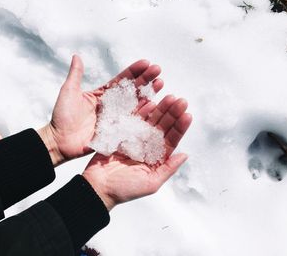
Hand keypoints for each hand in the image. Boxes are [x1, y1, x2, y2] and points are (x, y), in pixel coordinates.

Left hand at [38, 55, 163, 165]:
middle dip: (145, 80)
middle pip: (132, 91)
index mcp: (102, 95)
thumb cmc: (61, 117)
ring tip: (160, 84)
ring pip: (135, 105)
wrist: (59, 142)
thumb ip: (76, 75)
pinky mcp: (117, 132)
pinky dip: (143, 114)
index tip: (146, 63)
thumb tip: (77, 55)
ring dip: (148, 94)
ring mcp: (115, 119)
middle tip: (158, 71)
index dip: (134, 71)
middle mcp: (111, 106)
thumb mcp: (69, 92)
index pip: (121, 80)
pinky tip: (154, 105)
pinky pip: (132, 122)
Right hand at [83, 96, 191, 210]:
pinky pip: (132, 119)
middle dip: (172, 113)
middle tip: (181, 101)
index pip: (171, 140)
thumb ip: (168, 168)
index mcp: (156, 157)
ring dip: (160, 108)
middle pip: (162, 127)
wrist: (98, 187)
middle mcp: (147, 146)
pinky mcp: (121, 133)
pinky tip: (150, 102)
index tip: (187, 115)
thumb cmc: (124, 190)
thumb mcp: (151, 183)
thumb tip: (185, 155)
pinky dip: (141, 110)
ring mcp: (134, 138)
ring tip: (170, 97)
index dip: (180, 127)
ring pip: (150, 120)